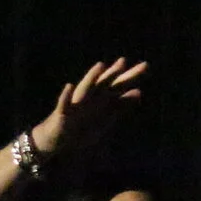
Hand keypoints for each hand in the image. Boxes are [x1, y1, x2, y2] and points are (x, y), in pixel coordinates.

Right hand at [28, 58, 148, 157]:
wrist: (56, 139)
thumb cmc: (82, 127)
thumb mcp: (107, 117)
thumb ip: (121, 105)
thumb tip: (139, 92)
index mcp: (100, 100)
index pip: (117, 85)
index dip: (129, 76)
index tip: (144, 66)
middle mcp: (89, 98)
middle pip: (104, 83)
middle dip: (115, 73)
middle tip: (125, 61)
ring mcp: (76, 104)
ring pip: (84, 89)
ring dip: (91, 77)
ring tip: (100, 65)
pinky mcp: (62, 113)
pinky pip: (63, 103)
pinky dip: (65, 95)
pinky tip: (69, 86)